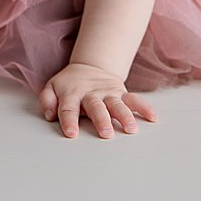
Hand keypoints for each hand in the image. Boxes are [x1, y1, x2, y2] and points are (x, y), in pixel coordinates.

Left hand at [39, 63, 157, 138]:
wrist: (90, 67)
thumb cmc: (69, 84)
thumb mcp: (52, 87)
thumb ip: (47, 100)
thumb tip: (49, 115)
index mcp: (72, 94)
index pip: (68, 108)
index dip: (69, 120)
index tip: (71, 133)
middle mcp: (91, 94)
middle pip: (96, 107)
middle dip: (101, 120)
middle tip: (106, 134)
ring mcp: (108, 93)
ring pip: (117, 104)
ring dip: (124, 116)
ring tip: (131, 129)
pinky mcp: (122, 93)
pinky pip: (134, 99)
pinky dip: (144, 107)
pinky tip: (152, 117)